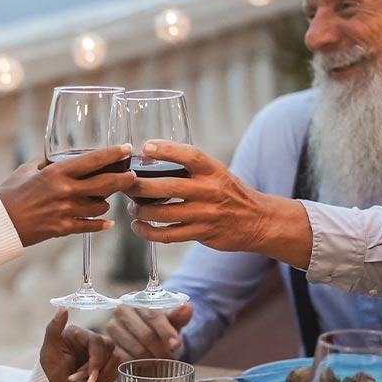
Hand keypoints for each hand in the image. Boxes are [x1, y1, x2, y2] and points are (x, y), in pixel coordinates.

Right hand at [0, 146, 134, 246]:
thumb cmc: (10, 192)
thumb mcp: (28, 169)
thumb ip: (48, 161)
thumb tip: (62, 154)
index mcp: (57, 173)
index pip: (93, 160)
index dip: (113, 154)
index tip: (126, 149)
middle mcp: (65, 191)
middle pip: (106, 184)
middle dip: (124, 179)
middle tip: (131, 176)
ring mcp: (66, 212)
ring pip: (101, 207)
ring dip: (106, 202)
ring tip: (106, 198)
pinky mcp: (63, 229)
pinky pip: (90, 226)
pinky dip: (100, 224)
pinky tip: (106, 222)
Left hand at [40, 310, 120, 381]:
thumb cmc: (52, 371)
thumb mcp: (48, 351)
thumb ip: (53, 329)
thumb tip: (63, 308)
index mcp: (79, 334)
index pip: (98, 341)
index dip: (96, 360)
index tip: (89, 376)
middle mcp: (92, 341)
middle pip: (109, 349)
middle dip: (95, 370)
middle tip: (78, 380)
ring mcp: (101, 353)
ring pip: (115, 361)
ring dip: (98, 377)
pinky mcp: (107, 365)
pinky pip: (115, 372)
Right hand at [107, 304, 191, 361]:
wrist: (145, 334)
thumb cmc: (159, 326)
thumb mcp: (171, 320)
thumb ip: (179, 315)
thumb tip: (187, 308)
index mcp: (137, 299)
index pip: (153, 315)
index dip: (166, 331)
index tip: (177, 345)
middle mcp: (121, 311)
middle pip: (145, 334)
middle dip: (161, 349)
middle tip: (171, 359)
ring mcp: (112, 328)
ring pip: (136, 348)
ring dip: (152, 359)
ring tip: (161, 363)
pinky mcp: (109, 345)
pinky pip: (125, 358)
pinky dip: (138, 365)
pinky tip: (147, 367)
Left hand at [126, 142, 312, 268]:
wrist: (257, 221)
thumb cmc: (227, 193)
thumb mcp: (216, 173)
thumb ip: (189, 168)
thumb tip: (149, 157)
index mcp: (213, 170)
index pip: (190, 155)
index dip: (167, 149)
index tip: (145, 147)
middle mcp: (209, 191)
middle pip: (167, 187)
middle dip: (139, 186)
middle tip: (124, 184)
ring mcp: (205, 214)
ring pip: (163, 213)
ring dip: (141, 210)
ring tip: (132, 207)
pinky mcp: (201, 233)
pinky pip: (168, 235)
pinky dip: (148, 232)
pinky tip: (139, 226)